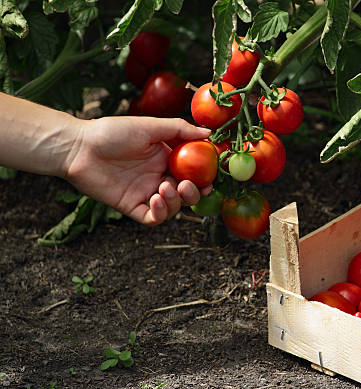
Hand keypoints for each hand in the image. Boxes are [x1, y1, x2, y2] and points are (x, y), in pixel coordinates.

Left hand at [64, 116, 211, 225]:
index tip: (210, 178)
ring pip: (173, 207)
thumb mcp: (149, 126)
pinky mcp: (131, 206)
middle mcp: (158, 177)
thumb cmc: (111, 132)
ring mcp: (145, 193)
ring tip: (164, 188)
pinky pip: (153, 218)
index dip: (204, 178)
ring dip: (175, 201)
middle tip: (188, 186)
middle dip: (193, 194)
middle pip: (187, 194)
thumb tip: (209, 133)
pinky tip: (155, 199)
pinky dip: (160, 213)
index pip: (193, 173)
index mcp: (166, 159)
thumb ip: (180, 130)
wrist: (79, 147)